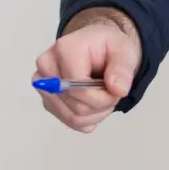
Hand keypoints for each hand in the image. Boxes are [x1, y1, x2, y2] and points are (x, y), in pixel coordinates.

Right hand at [33, 9, 141, 133]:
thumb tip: (118, 90)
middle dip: (102, 105)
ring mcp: (44, 86)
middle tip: (111, 91)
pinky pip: (70, 121)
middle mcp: (46, 68)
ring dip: (96, 113)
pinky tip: (94, 102)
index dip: (103, 97)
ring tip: (103, 95)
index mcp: (64, 50)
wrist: (98, 49)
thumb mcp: (124, 51)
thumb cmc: (108, 48)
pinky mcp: (47, 101)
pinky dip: (88, 118)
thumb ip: (123, 69)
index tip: (117, 89)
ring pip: (73, 117)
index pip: (78, 89)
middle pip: (76, 106)